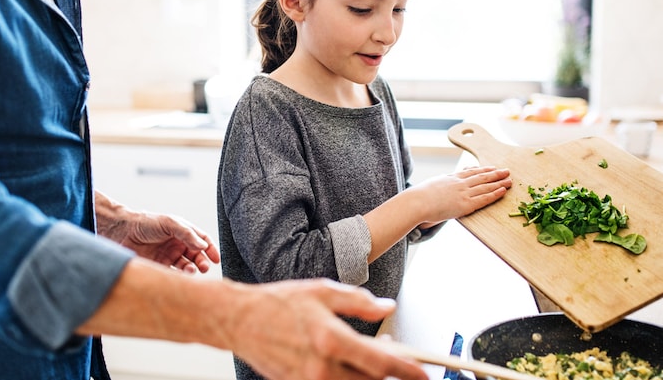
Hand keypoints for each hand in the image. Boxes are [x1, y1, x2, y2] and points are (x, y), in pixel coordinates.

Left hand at [94, 191, 219, 272]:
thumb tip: (203, 246)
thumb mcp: (170, 223)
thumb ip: (187, 234)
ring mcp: (168, 256)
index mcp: (183, 232)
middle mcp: (177, 245)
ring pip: (186, 266)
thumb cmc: (146, 223)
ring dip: (191, 270)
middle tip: (204, 267)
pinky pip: (172, 274)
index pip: (202, 240)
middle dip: (202, 262)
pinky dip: (178, 277)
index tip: (216, 258)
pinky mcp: (158, 266)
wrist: (122, 232)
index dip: (210, 249)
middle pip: (196, 255)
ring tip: (190, 271)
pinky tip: (179, 276)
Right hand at [225, 279, 427, 379]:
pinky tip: (351, 364)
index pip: (381, 363)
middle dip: (392, 374)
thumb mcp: (323, 291)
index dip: (408, 371)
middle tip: (403, 361)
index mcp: (331, 340)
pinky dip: (349, 379)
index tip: (423, 374)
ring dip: (370, 377)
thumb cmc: (276, 303)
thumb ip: (359, 301)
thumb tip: (386, 307)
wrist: (239, 321)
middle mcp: (322, 367)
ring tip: (375, 359)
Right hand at [409, 166, 510, 226]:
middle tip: (506, 171)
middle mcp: (460, 183)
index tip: (491, 167)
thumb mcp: (432, 185)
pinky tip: (504, 191)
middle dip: (495, 173)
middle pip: (481, 176)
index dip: (483, 169)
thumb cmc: (419, 197)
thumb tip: (440, 184)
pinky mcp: (466, 204)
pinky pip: (484, 198)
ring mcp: (464, 193)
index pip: (470, 172)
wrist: (418, 202)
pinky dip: (495, 194)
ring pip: (486, 186)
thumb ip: (440, 184)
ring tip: (510, 180)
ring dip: (499, 182)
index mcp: (451, 178)